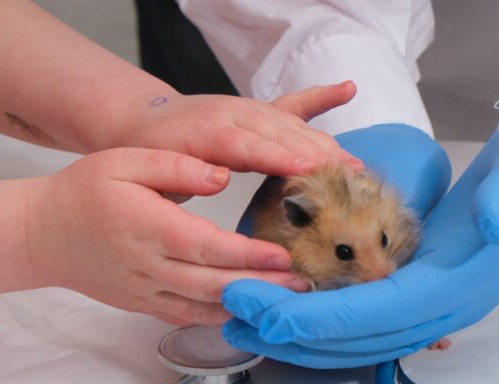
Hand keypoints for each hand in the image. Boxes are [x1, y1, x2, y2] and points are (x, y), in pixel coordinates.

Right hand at [28, 148, 308, 324]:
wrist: (45, 234)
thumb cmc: (86, 192)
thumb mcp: (125, 161)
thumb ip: (175, 166)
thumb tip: (221, 173)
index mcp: (149, 228)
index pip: (207, 247)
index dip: (248, 256)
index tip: (284, 256)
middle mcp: (151, 267)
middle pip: (215, 284)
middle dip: (263, 287)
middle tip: (305, 284)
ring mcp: (149, 292)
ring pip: (206, 308)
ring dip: (249, 306)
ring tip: (290, 300)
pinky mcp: (147, 305)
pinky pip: (190, 316)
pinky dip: (223, 318)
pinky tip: (253, 311)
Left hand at [116, 82, 362, 176]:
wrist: (143, 121)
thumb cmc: (150, 154)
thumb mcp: (156, 172)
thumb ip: (185, 176)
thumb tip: (219, 179)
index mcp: (208, 131)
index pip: (250, 146)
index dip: (281, 158)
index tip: (309, 171)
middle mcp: (235, 114)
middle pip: (283, 134)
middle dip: (318, 156)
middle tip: (349, 177)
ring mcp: (251, 109)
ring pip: (294, 125)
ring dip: (326, 145)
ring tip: (355, 166)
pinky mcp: (260, 111)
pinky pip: (296, 103)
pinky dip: (322, 97)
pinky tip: (347, 89)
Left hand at [221, 108, 498, 367]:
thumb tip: (493, 223)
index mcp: (461, 282)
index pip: (376, 312)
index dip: (314, 316)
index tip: (257, 307)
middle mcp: (445, 306)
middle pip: (358, 337)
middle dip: (290, 330)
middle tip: (230, 312)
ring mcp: (435, 304)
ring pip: (358, 338)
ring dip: (299, 333)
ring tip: (244, 317)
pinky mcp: (424, 292)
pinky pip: (366, 321)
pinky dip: (322, 321)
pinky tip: (288, 307)